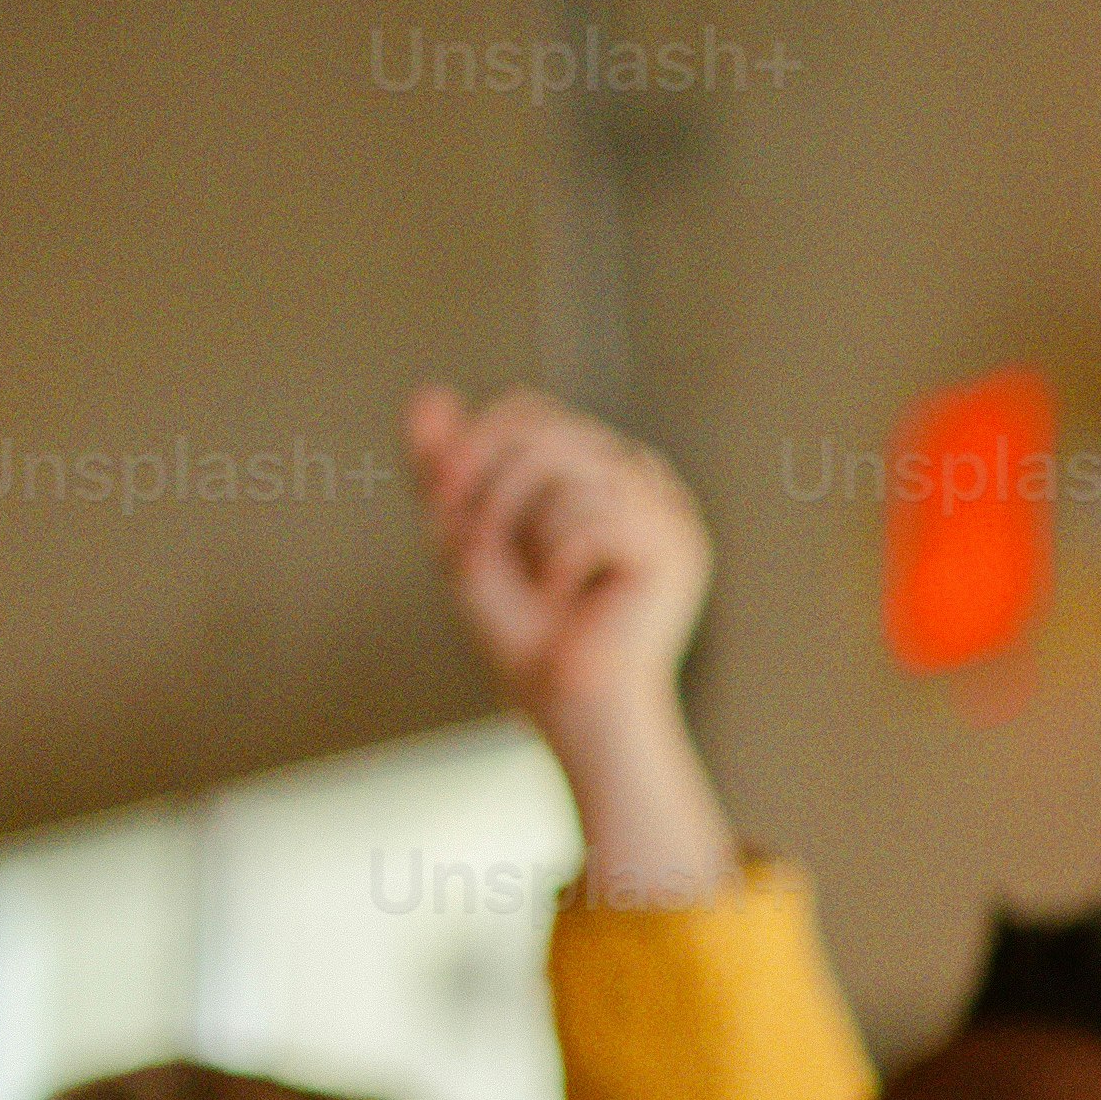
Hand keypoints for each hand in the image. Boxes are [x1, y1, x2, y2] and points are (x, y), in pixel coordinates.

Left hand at [410, 386, 744, 900]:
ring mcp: (667, 513)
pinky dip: (559, 561)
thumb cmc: (527, 637)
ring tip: (527, 579)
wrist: (568, 707)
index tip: (441, 501)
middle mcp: (645, 483)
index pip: (535, 414)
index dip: (477, 446)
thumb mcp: (469, 537)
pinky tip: (570, 598)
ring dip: (518, 525)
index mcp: (605, 475)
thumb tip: (427, 392)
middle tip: (469, 546)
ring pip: (568, 466)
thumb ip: (449, 469)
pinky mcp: (674, 549)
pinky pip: (593, 516)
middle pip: (548, 428)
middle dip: (490, 486)